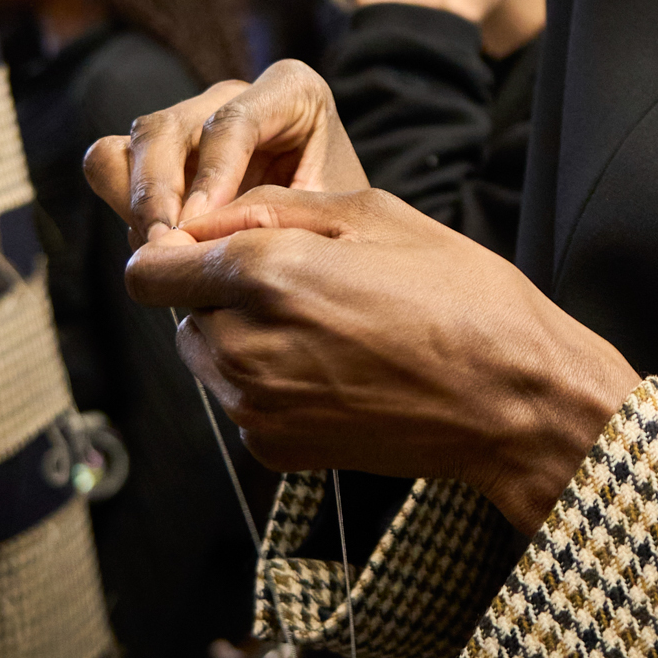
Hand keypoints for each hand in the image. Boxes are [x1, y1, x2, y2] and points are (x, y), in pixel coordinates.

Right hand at [83, 59, 367, 246]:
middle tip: (168, 251)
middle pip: (166, 130)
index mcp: (292, 92)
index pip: (233, 123)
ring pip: (128, 146)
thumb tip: (206, 243)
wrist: (338, 234)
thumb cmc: (341, 225)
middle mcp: (234, 95)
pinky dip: (125, 207)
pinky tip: (159, 248)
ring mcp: (191, 121)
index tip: (198, 226)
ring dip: (134, 203)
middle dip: (158, 194)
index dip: (211, 176)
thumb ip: (276, 219)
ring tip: (161, 253)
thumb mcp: (327, 217)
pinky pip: (114, 167)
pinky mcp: (161, 154)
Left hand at [124, 187, 637, 536]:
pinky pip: (243, 402)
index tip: (215, 246)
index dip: (174, 251)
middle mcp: (242, 346)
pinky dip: (270, 383)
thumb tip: (209, 219)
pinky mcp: (275, 449)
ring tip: (327, 325)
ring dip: (242, 337)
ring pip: (209, 359)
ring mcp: (256, 407)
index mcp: (262, 275)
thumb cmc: (456, 294)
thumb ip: (272, 208)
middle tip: (303, 283)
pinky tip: (337, 368)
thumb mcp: (372, 214)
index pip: (147, 270)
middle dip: (220, 293)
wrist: (509, 398)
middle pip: (181, 314)